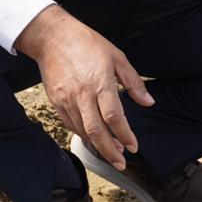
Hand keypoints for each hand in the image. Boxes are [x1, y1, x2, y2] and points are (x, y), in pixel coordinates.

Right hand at [14, 4, 153, 169]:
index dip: (125, 135)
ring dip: (98, 146)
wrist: (52, 37)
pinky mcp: (56, 101)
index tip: (134, 146)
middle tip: (121, 163)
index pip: (114, 118)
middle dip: (110, 152)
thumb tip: (148, 102)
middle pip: (97, 132)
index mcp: (100, 83)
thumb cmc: (87, 43)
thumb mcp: (117, 57)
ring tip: (112, 151)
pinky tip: (94, 137)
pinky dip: (83, 134)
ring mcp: (67, 100)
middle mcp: (82, 95)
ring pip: (83, 131)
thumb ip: (133, 82)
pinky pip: (70, 124)